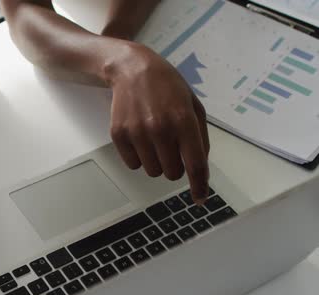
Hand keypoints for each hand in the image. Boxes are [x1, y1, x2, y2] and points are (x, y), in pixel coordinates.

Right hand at [105, 42, 209, 203]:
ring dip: (156, 162)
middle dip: (175, 166)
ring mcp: (137, 132)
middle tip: (171, 148)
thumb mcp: (193, 104)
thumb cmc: (168, 86)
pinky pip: (132, 164)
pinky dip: (138, 157)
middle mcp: (160, 129)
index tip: (200, 199)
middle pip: (172, 173)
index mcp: (184, 121)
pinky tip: (139, 137)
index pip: (194, 164)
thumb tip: (199, 166)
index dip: (199, 186)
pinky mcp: (119, 134)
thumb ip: (201, 136)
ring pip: (152, 171)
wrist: (132, 69)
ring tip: (154, 139)